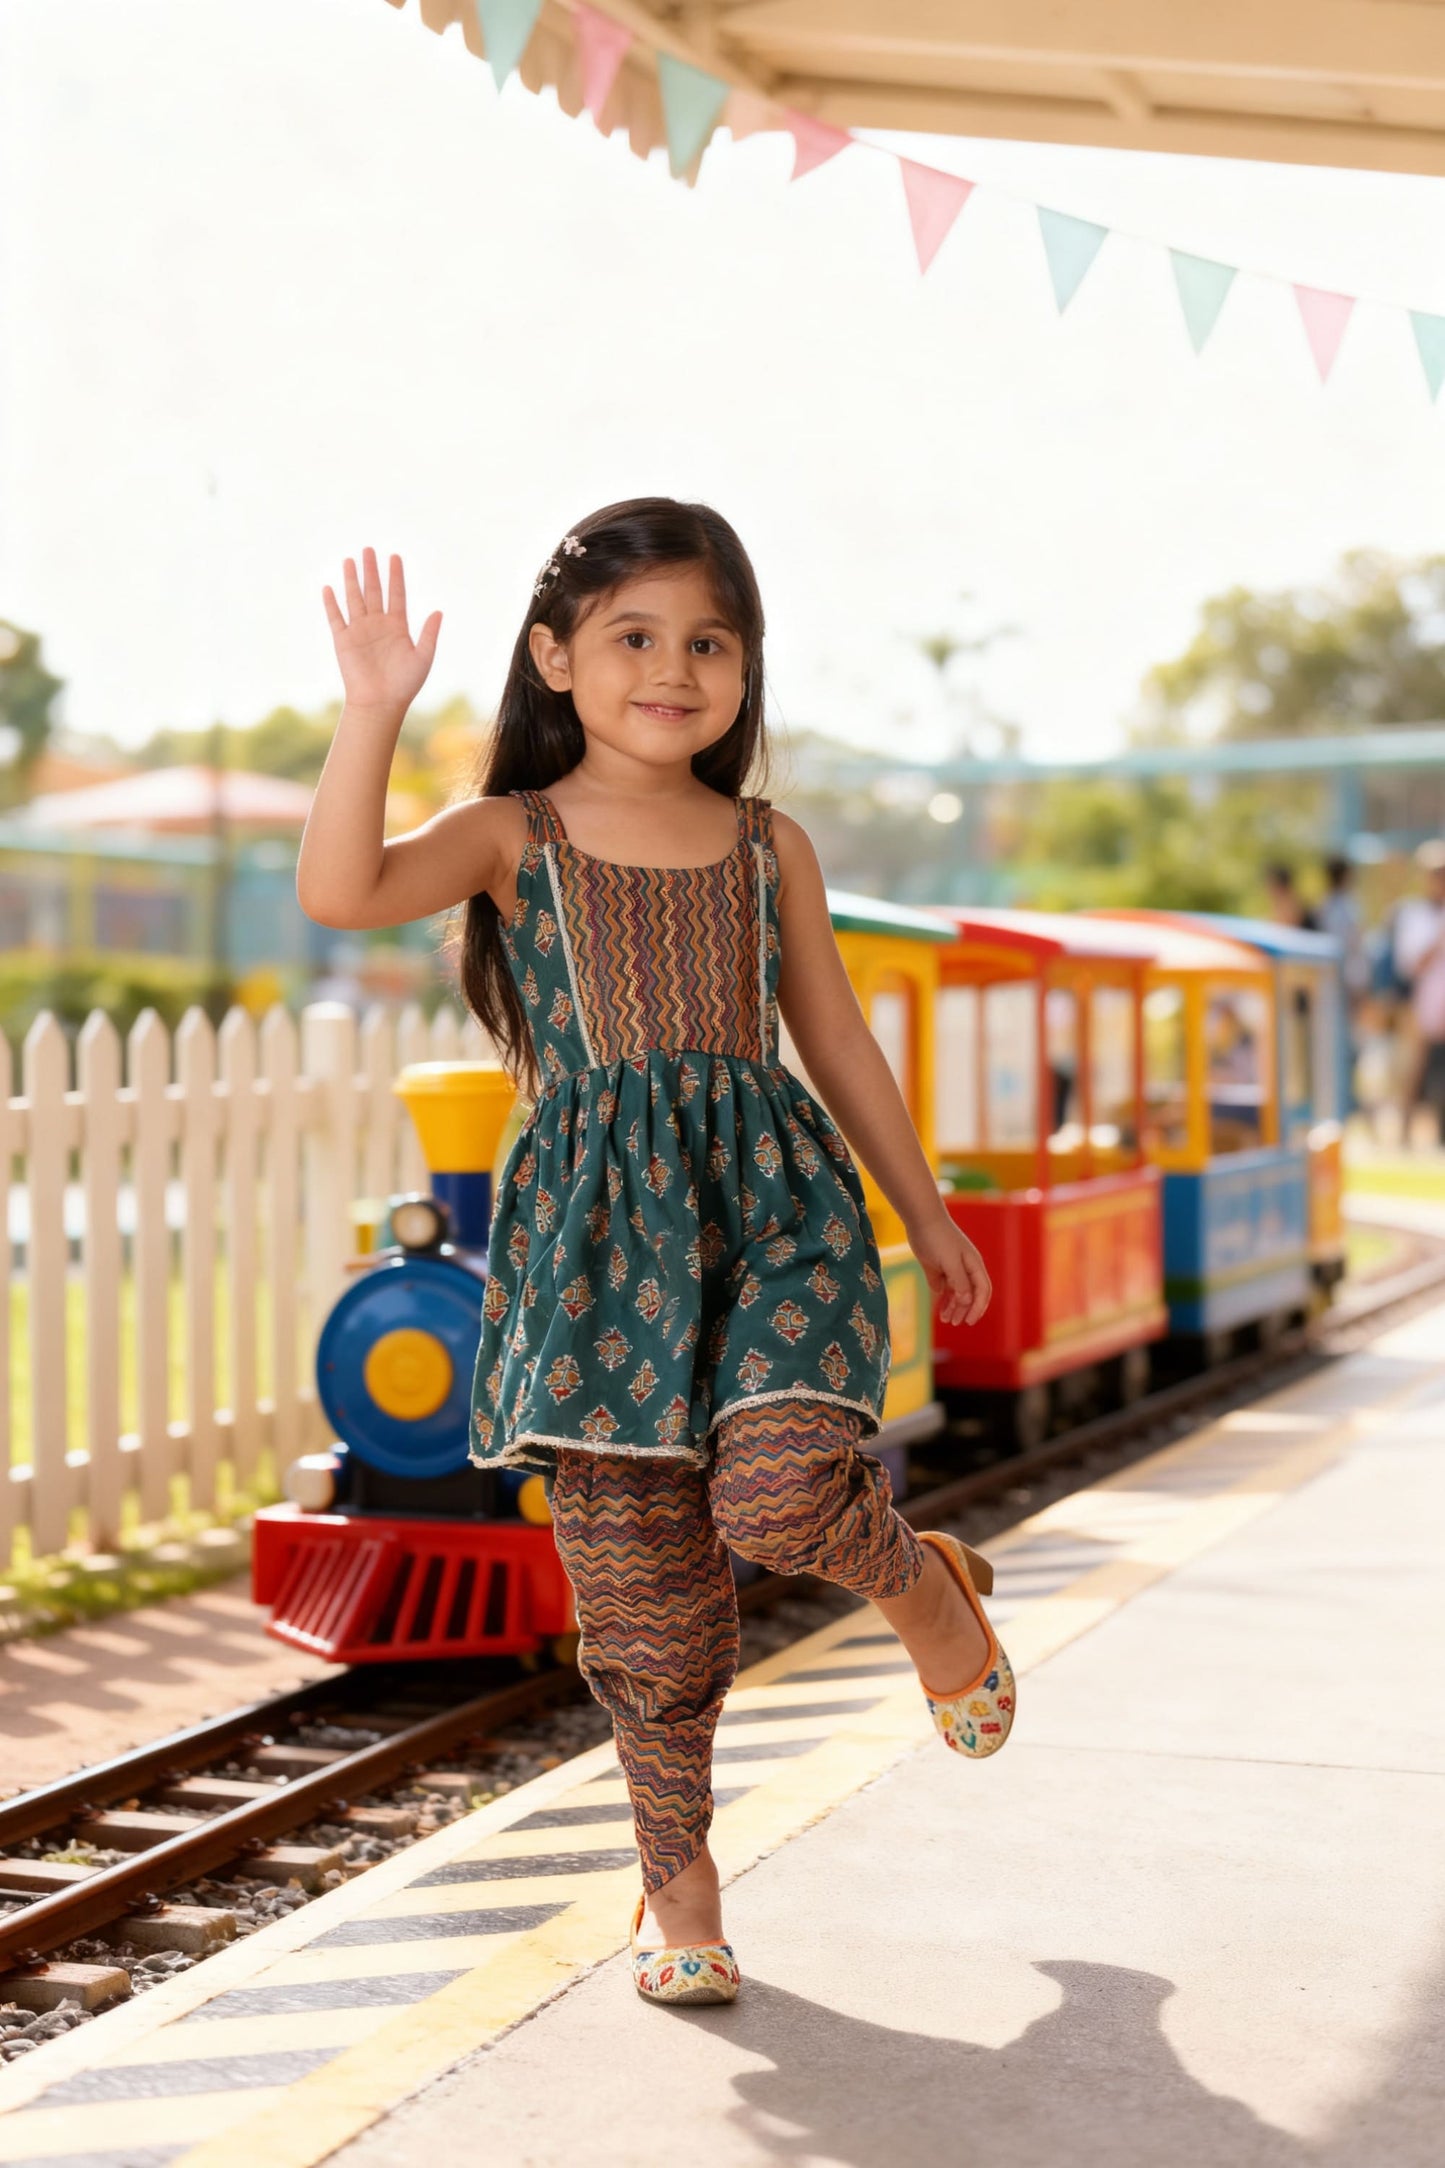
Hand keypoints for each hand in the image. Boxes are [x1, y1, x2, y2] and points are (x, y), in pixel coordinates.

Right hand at [322, 548, 440, 718]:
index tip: (394, 556)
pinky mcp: (344, 640)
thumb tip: (438, 611)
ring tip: (351, 560)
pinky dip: (332, 603)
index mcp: (398, 627)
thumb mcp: (423, 657)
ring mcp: (360, 631)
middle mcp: (378, 625)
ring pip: (355, 598)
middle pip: (374, 591)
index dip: (395, 576)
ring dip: (352, 580)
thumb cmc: (405, 684)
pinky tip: (329, 587)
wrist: (381, 703)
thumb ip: (429, 634)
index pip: (397, 594)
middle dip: (372, 570)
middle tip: (369, 549)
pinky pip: (336, 618)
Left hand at [910, 1213, 991, 1327]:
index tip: (969, 1321)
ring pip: (958, 1293)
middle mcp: (965, 1267)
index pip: (982, 1290)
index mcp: (973, 1265)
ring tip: (946, 1320)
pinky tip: (940, 1308)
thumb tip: (966, 1300)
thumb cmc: (938, 1238)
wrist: (920, 1219)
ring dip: (954, 1307)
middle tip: (955, 1323)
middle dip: (965, 1310)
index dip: (978, 1307)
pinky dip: (944, 1299)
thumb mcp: (949, 1262)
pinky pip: (945, 1288)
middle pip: (971, 1294)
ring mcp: (952, 1267)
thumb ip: (959, 1282)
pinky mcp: (938, 1267)